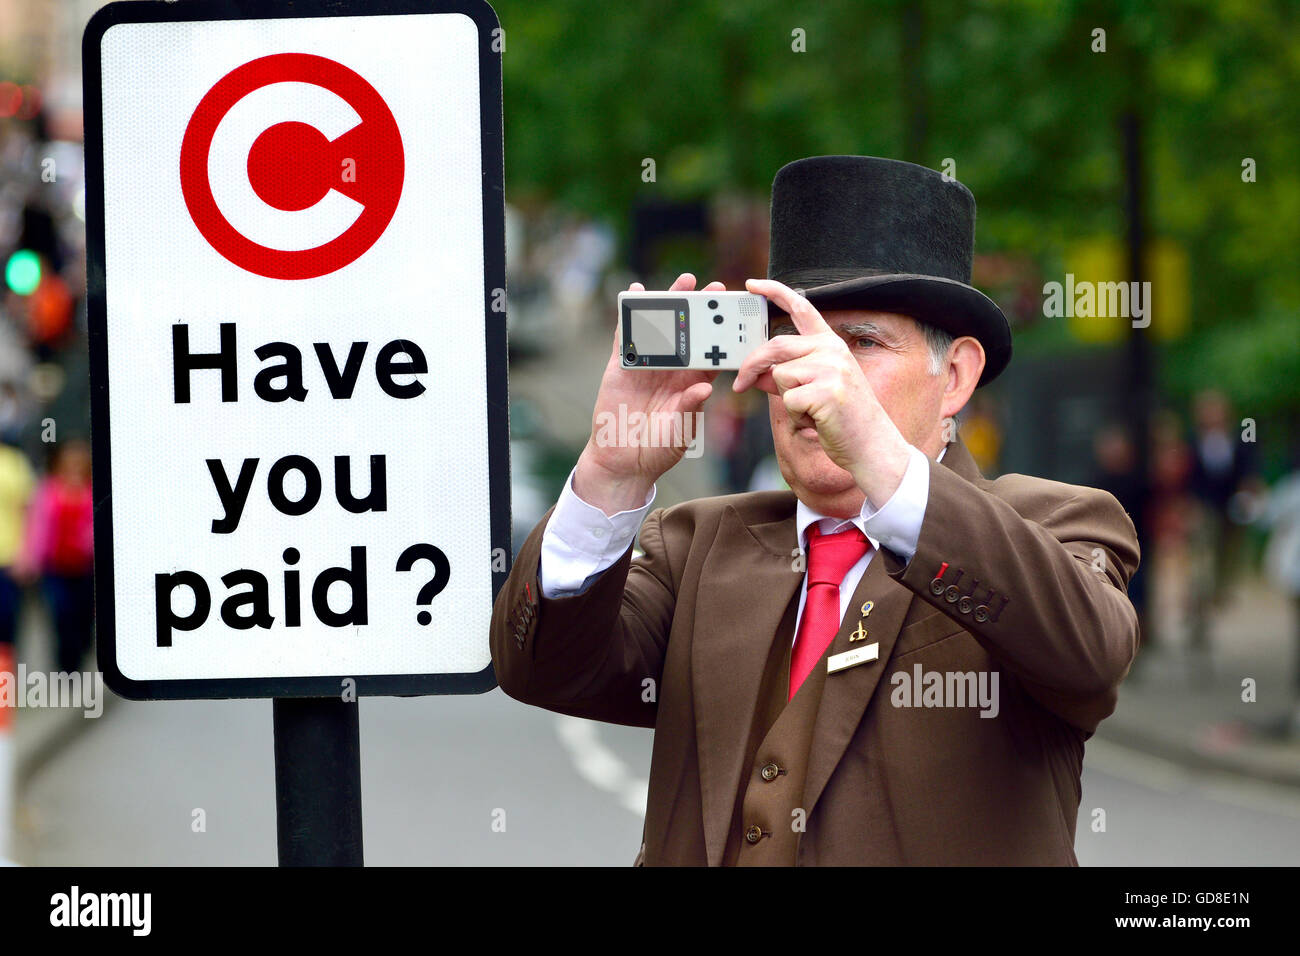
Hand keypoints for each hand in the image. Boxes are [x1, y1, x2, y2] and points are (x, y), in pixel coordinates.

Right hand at [573, 273, 722, 514]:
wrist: (624, 461)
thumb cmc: (658, 448)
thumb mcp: (680, 430)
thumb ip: (689, 408)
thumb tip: (702, 388)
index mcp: (692, 383)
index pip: (711, 353)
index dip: (723, 335)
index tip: (737, 317)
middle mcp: (673, 370)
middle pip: (689, 333)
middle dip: (701, 310)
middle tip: (714, 288)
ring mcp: (647, 366)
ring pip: (661, 328)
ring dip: (670, 304)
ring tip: (683, 281)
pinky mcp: (622, 367)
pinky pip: (627, 336)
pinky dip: (630, 316)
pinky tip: (635, 294)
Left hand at [733, 278, 911, 508]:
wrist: (871, 445)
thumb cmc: (839, 418)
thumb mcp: (811, 389)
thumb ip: (783, 376)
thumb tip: (752, 372)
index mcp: (830, 344)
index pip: (801, 307)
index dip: (775, 292)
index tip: (752, 284)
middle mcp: (833, 349)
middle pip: (776, 347)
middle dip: (751, 366)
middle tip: (738, 384)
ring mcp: (832, 368)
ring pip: (780, 376)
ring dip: (787, 400)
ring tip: (812, 411)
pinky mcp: (828, 391)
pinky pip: (788, 400)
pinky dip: (796, 416)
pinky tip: (818, 421)